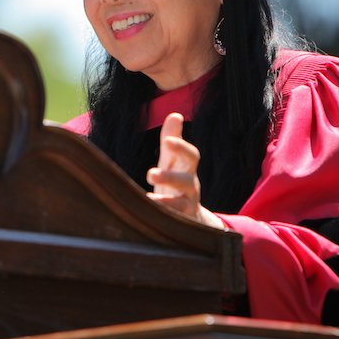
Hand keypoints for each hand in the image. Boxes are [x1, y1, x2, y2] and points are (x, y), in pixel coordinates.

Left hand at [147, 113, 226, 229]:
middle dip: (171, 177)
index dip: (182, 147)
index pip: (191, 156)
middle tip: (151, 174)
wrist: (192, 216)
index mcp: (188, 169)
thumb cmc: (177, 181)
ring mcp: (188, 207)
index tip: (169, 141)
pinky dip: (161, 219)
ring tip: (148, 199)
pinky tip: (146, 215)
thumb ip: (172, 139)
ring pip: (182, 204)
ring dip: (166, 202)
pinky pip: (174, 222)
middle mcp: (191, 187)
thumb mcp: (173, 161)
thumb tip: (175, 114)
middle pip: (187, 180)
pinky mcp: (181, 224)